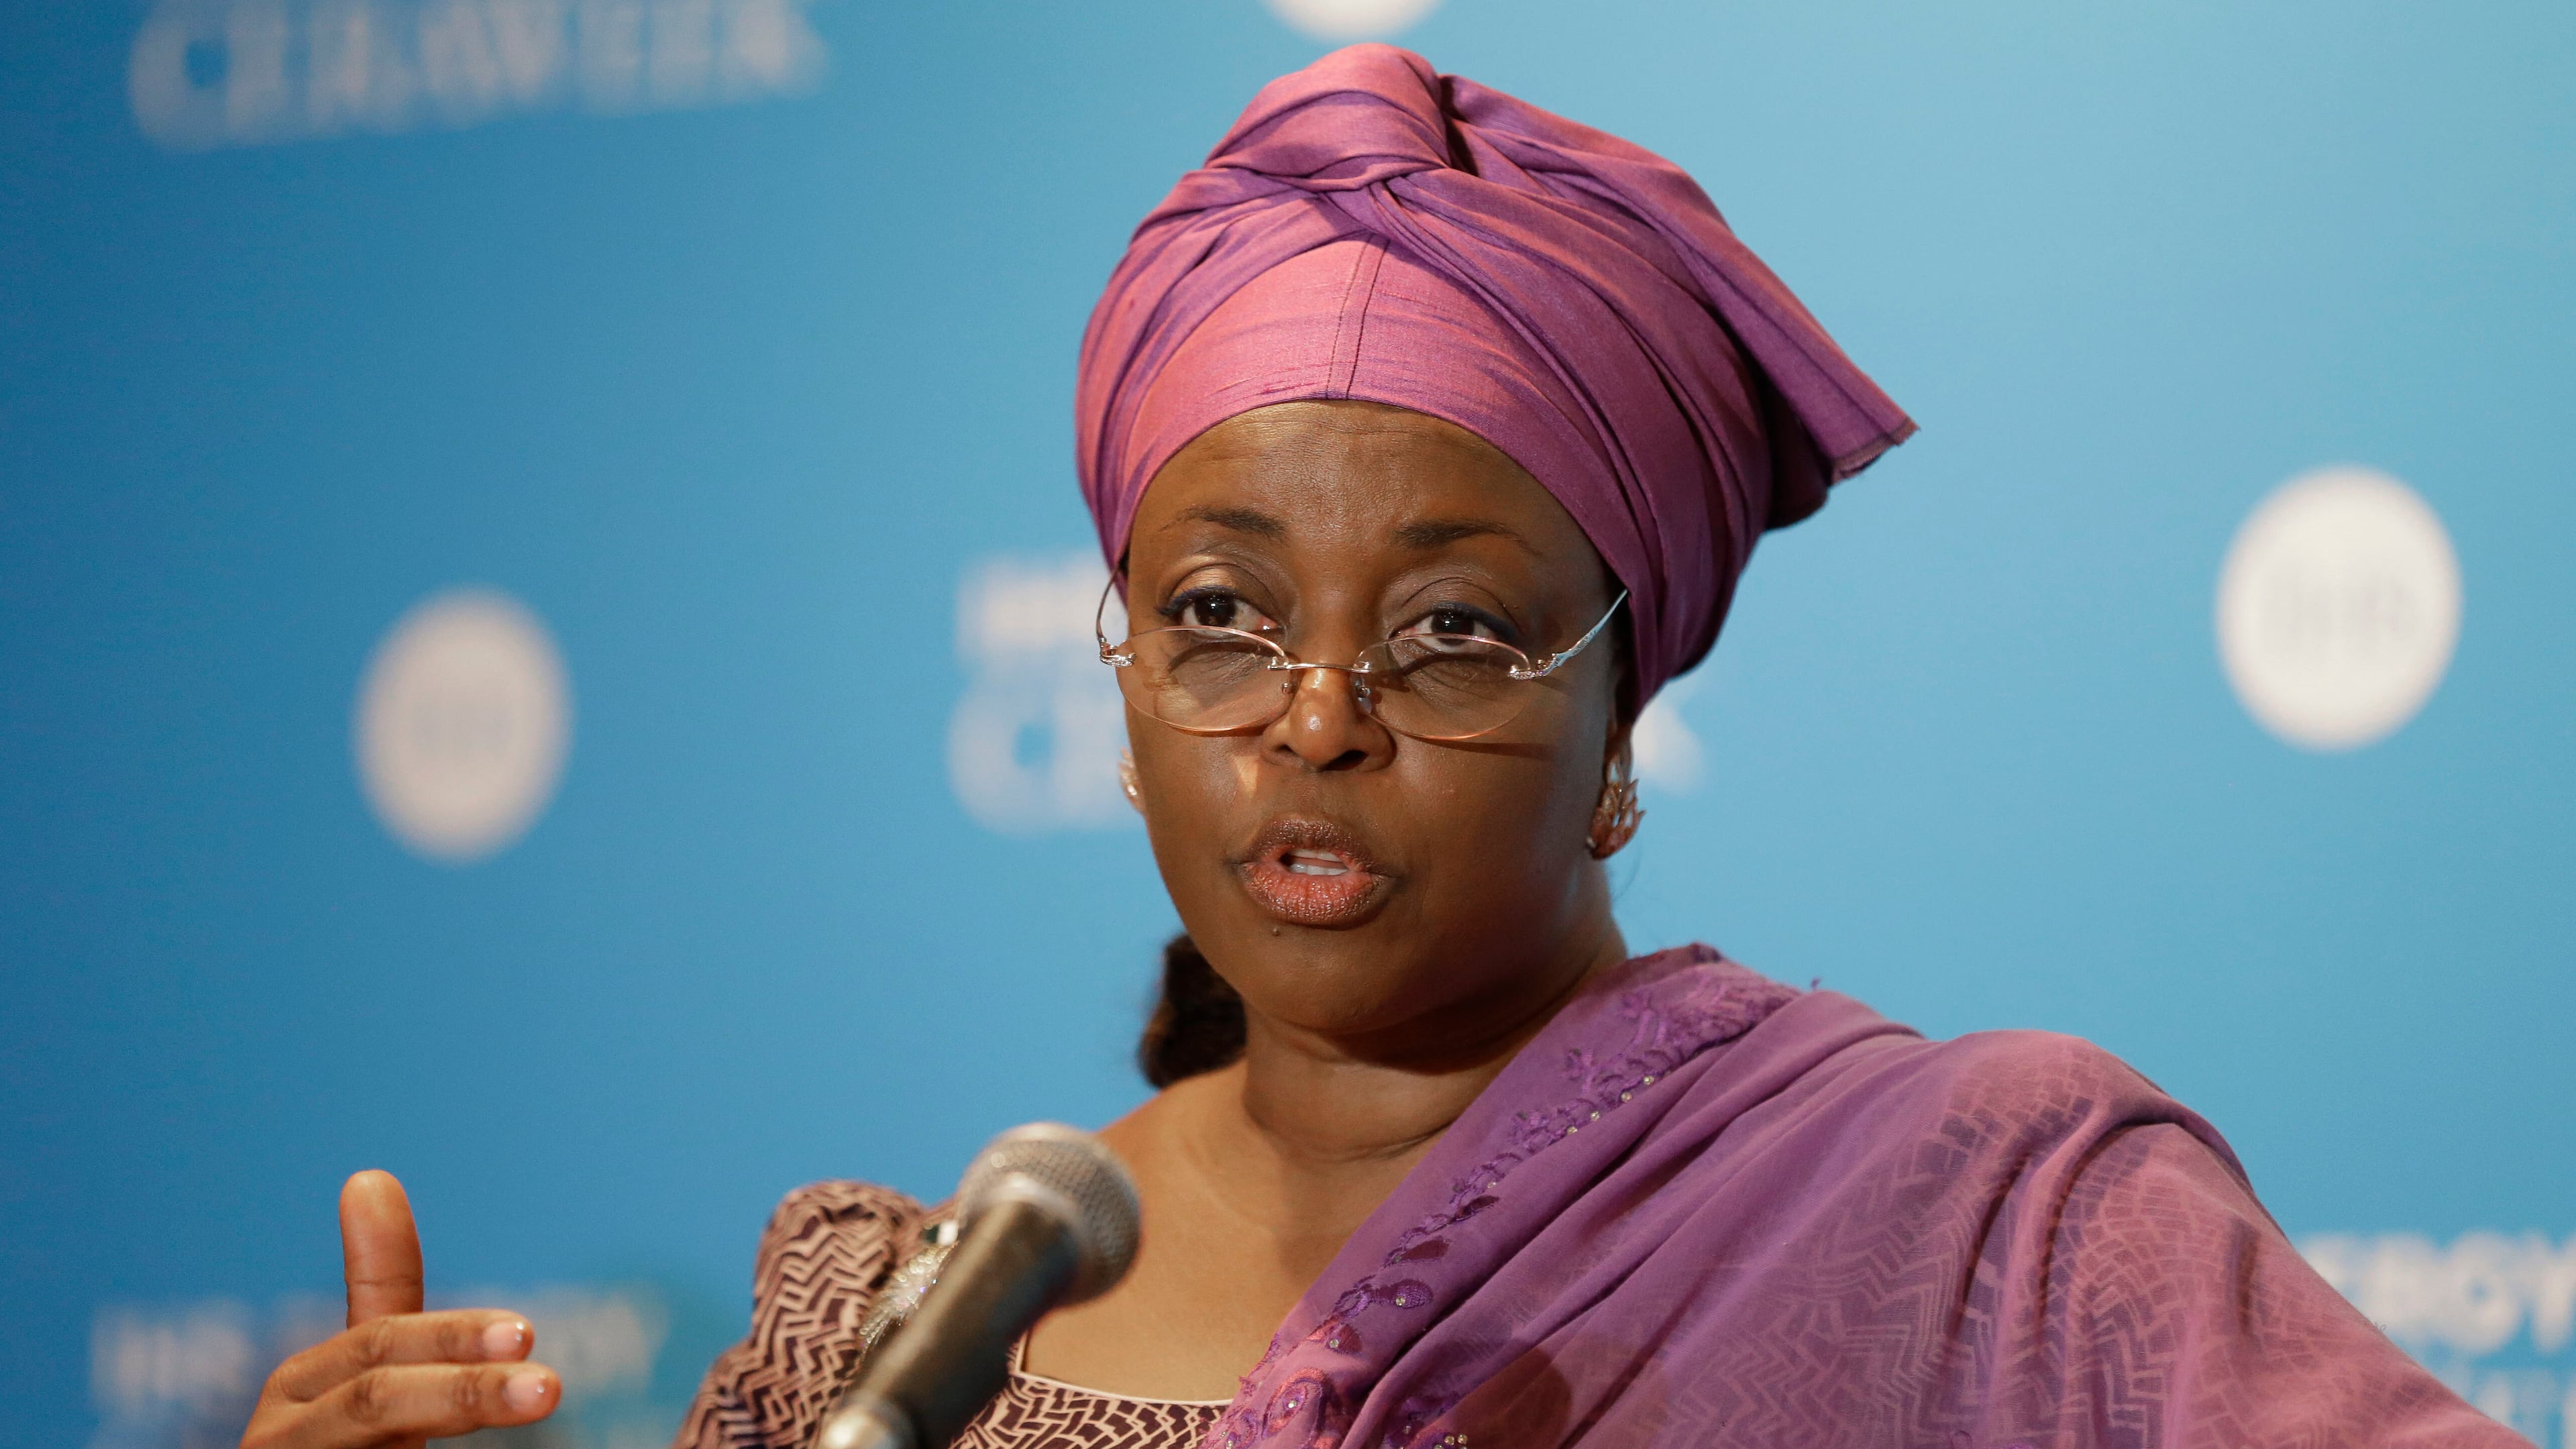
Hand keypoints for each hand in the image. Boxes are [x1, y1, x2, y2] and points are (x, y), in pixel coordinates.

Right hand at [240, 1171, 560, 1448]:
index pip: (383, 1348)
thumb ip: (378, 1288)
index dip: (452, 1339)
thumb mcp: (370, 1374)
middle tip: (548, 1387)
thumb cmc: (336, 1445)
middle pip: (377, 1401)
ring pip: (370, 1435)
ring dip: (454, 1409)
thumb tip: (368, 1175)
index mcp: (303, 1389)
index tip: (527, 1333)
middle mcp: (282, 1433)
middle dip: (463, 1389)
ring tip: (538, 1398)